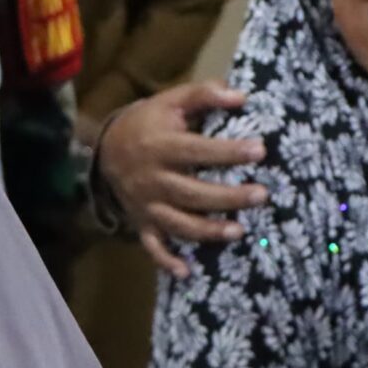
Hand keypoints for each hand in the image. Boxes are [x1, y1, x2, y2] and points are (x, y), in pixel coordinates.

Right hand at [99, 80, 268, 277]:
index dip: (228, 152)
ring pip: (177, 223)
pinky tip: (187, 273)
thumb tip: (240, 96)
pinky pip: (152, 246)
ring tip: (239, 232)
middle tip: (261, 195)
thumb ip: (204, 94)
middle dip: (227, 196)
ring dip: (207, 231)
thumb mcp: (171, 101)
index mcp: (160, 146)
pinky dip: (167, 261)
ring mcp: (146, 205)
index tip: (260, 151)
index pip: (198, 151)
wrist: (106, 149)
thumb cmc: (149, 123)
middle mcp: (152, 179)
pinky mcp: (142, 223)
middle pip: (191, 193)